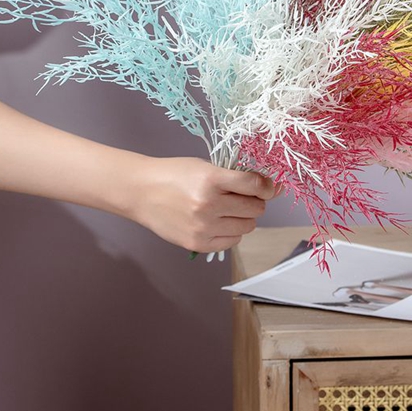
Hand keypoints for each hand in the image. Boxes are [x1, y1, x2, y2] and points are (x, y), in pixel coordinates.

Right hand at [125, 156, 276, 253]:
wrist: (141, 191)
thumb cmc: (174, 174)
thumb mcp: (205, 167)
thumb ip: (235, 177)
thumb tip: (269, 187)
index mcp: (211, 179)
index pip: (255, 186)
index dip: (268, 186)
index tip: (270, 187)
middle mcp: (209, 204)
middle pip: (254, 208)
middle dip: (254, 202)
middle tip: (243, 197)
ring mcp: (203, 227)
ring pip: (247, 226)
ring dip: (244, 218)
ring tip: (229, 209)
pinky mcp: (197, 244)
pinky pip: (232, 241)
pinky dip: (232, 232)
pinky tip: (220, 222)